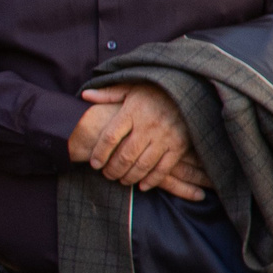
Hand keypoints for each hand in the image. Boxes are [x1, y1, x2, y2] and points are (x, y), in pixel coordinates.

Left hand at [68, 82, 204, 198]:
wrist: (188, 90)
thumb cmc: (155, 90)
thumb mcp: (131, 86)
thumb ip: (108, 94)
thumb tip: (84, 95)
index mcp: (132, 112)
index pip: (110, 137)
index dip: (100, 153)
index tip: (94, 164)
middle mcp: (148, 126)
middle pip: (125, 155)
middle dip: (113, 169)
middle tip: (107, 175)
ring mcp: (165, 137)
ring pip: (143, 164)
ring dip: (130, 176)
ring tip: (121, 180)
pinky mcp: (179, 146)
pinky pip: (164, 168)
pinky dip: (152, 180)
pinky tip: (142, 185)